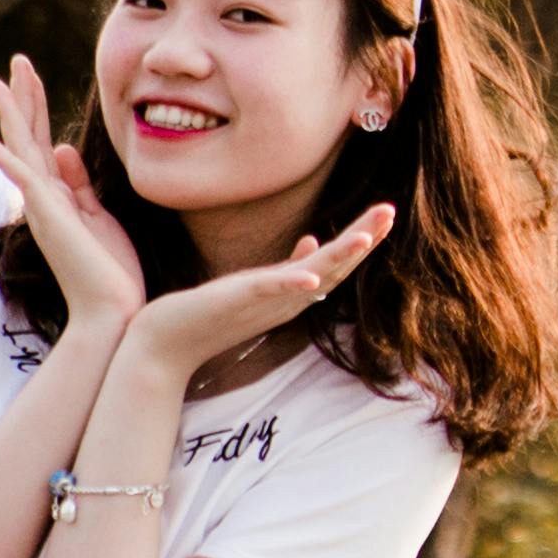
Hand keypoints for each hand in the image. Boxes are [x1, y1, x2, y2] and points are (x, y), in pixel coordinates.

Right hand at [0, 57, 149, 331]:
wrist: (114, 311)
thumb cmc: (111, 271)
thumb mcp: (98, 216)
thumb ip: (78, 184)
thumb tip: (62, 148)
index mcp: (57, 195)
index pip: (42, 142)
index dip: (38, 108)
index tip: (31, 76)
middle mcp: (43, 198)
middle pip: (27, 137)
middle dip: (23, 98)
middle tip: (15, 62)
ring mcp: (42, 207)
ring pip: (21, 151)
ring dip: (10, 114)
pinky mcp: (48, 218)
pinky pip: (22, 182)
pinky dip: (4, 160)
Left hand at [129, 202, 395, 376]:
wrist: (168, 345)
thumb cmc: (209, 314)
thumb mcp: (255, 285)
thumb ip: (288, 268)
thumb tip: (312, 240)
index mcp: (292, 293)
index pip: (337, 264)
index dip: (363, 240)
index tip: (385, 216)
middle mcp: (287, 301)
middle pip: (335, 268)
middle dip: (364, 240)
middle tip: (390, 212)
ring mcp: (266, 303)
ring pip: (313, 277)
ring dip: (341, 257)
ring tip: (366, 235)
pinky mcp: (239, 302)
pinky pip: (271, 292)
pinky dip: (293, 283)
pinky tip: (312, 276)